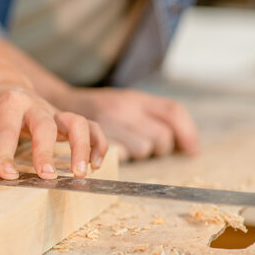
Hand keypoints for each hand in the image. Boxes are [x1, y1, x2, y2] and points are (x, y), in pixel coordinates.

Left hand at [0, 79, 107, 179]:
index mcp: (6, 103)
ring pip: (76, 122)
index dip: (6, 152)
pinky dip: (99, 143)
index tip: (7, 175)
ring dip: (82, 146)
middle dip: (46, 151)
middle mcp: (33, 105)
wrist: (4, 82)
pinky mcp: (66, 119)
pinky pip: (91, 126)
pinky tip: (98, 164)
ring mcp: (53, 111)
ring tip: (81, 172)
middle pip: (44, 124)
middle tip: (46, 176)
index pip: (6, 129)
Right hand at [60, 88, 198, 160]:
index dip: (188, 133)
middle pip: (162, 137)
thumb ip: (151, 114)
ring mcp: (111, 123)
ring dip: (137, 154)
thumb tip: (189, 145)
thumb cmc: (98, 107)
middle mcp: (125, 108)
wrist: (61, 104)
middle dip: (159, 148)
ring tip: (123, 147)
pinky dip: (120, 157)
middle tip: (147, 148)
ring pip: (143, 150)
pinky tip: (110, 155)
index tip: (192, 150)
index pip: (173, 112)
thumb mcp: (126, 101)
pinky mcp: (97, 138)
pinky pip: (121, 155)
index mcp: (135, 97)